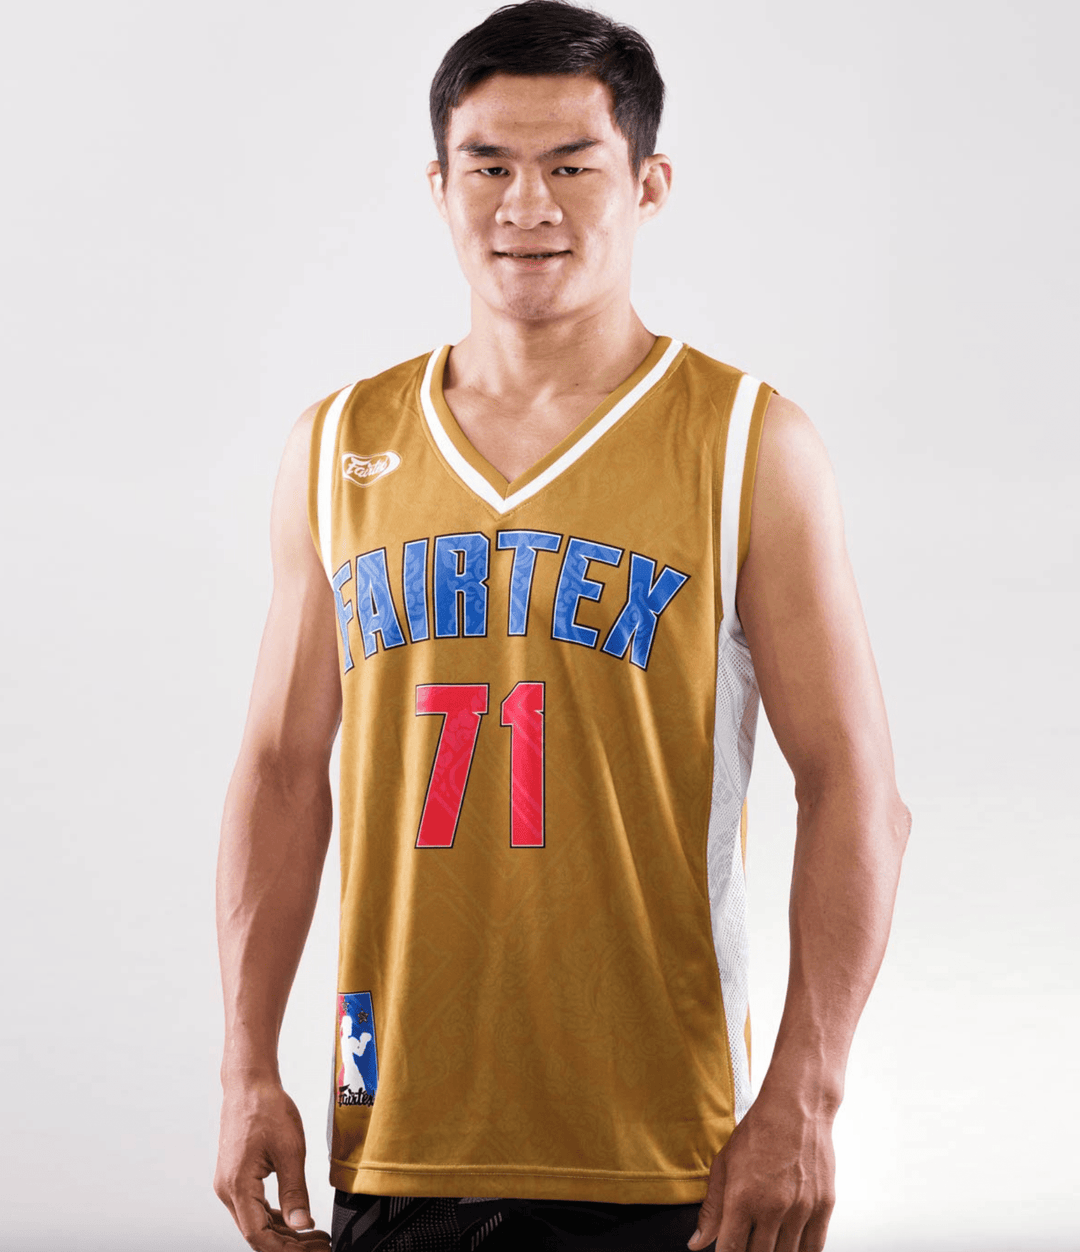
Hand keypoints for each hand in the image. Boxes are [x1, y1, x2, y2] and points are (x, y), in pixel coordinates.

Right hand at [214, 1079, 330, 1250]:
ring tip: (313, 1234)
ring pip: (255, 1222)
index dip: (285, 1249)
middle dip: (289, 1244)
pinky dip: (274, 1216)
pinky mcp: (236, 1177)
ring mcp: (229, 1184)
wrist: (250, 1084)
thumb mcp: (290, 1151)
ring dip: (283, 1232)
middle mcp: (227, 1190)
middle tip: (319, 1245)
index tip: (311, 1250)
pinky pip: (253, 1207)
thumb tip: (301, 1224)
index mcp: (237, 1186)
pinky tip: (296, 1217)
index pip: (258, 1236)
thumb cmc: (266, 1109)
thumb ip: (295, 1192)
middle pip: (256, 1233)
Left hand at [688, 1091, 835, 1251]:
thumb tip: (697, 1244)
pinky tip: (790, 1246)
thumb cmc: (757, 1133)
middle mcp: (772, 1207)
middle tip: (747, 1244)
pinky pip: (814, 1248)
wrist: (796, 1108)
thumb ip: (711, 1209)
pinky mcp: (823, 1206)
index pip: (732, 1250)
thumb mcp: (724, 1166)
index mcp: (742, 1197)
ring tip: (766, 1243)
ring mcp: (801, 1209)